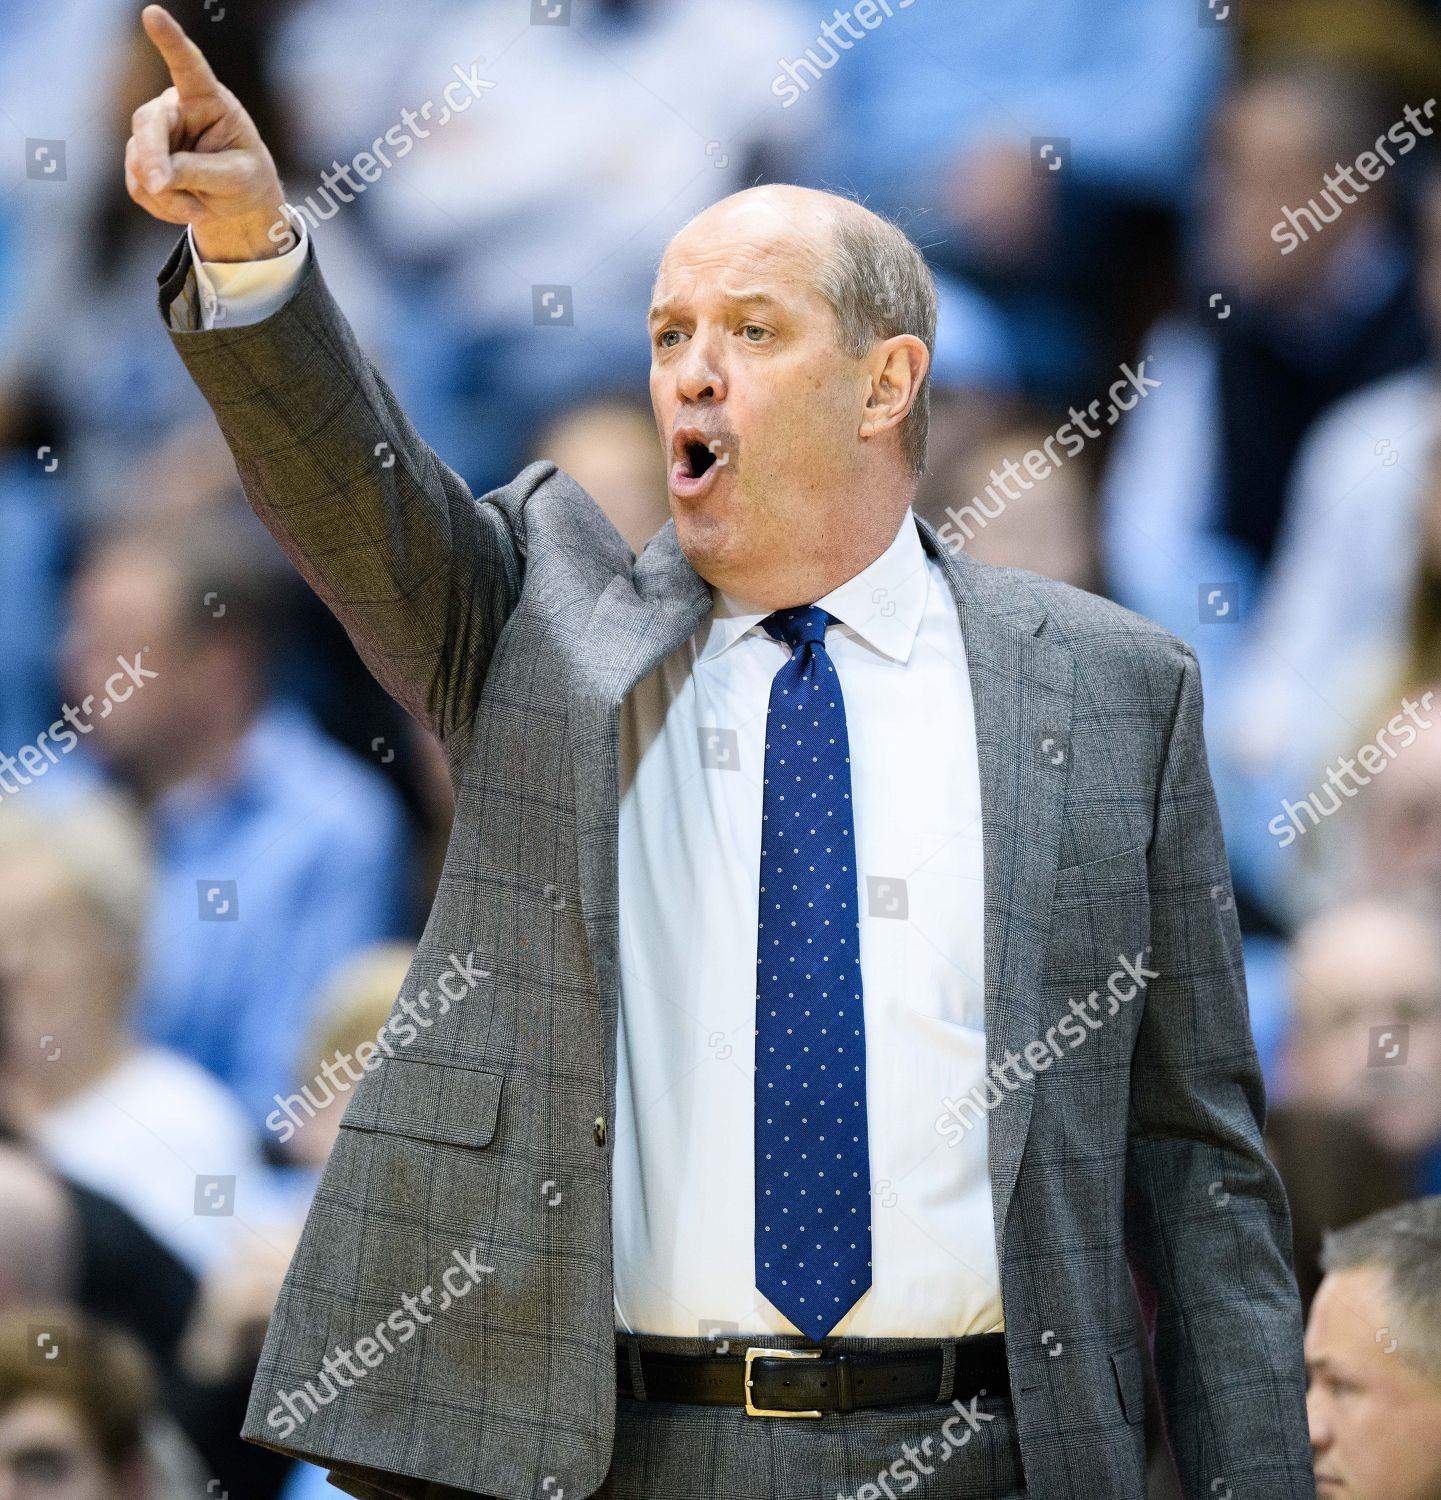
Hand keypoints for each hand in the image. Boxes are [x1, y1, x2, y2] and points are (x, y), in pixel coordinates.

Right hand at [125, 4, 291, 261]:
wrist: (237, 199)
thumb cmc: (245, 178)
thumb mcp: (236, 179)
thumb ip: (198, 172)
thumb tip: (155, 179)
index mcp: (208, 99)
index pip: (188, 67)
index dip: (171, 42)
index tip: (152, 13)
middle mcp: (174, 108)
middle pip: (149, 125)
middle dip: (154, 160)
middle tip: (163, 186)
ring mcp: (153, 133)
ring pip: (140, 164)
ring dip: (170, 196)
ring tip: (201, 204)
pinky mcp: (140, 158)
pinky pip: (139, 187)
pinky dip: (163, 206)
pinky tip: (186, 205)